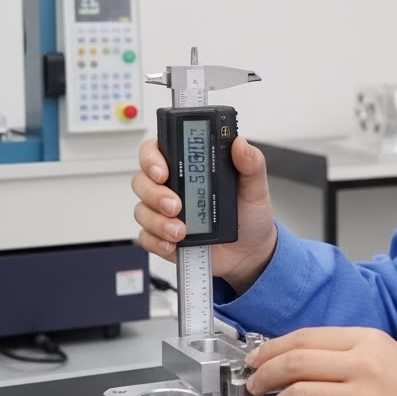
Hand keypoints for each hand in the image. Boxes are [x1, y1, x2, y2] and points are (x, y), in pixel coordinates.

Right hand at [132, 136, 277, 292]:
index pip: (156, 151)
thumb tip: (240, 143)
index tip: (162, 171)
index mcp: (189, 167)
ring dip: (158, 221)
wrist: (250, 251)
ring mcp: (164, 212)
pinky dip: (157, 241)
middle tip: (175, 205)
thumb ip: (251, 163)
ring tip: (181, 231)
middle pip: (142, 180)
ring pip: (141, 210)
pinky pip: (146, 237)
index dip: (151, 158)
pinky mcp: (162, 236)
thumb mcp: (255, 186)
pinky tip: (173, 244)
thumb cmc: (248, 215)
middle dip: (154, 193)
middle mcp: (172, 186)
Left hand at [245, 327, 396, 395]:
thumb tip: (297, 360)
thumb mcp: (385, 354)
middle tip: (254, 385)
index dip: (271, 349)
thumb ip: (344, 353)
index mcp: (367, 340)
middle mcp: (364, 365)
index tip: (257, 359)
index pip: (305, 337)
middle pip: (295, 363)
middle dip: (264, 375)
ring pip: (300, 395)